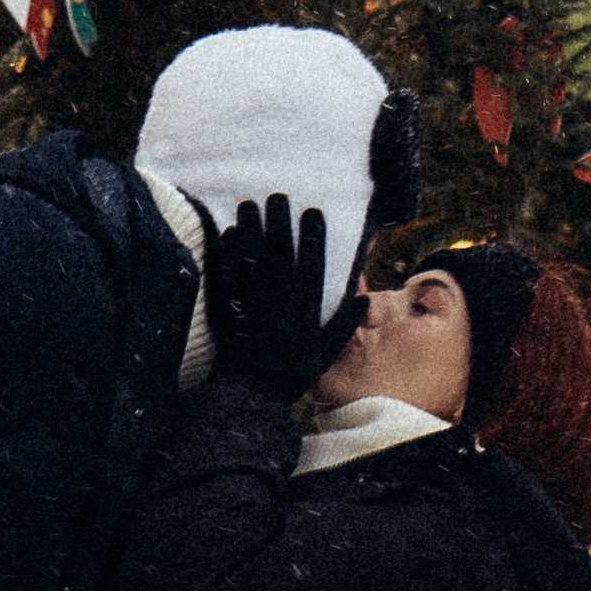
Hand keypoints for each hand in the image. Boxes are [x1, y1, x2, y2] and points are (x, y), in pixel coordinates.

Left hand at [198, 193, 364, 397]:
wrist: (254, 396)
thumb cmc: (294, 373)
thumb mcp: (326, 354)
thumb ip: (343, 326)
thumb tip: (363, 300)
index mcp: (305, 313)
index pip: (311, 267)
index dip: (313, 237)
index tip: (313, 210)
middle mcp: (279, 306)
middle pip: (279, 257)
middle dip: (279, 224)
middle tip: (277, 195)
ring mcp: (253, 307)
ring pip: (252, 262)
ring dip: (251, 232)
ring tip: (249, 203)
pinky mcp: (232, 311)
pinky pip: (229, 279)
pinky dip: (228, 257)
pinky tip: (227, 233)